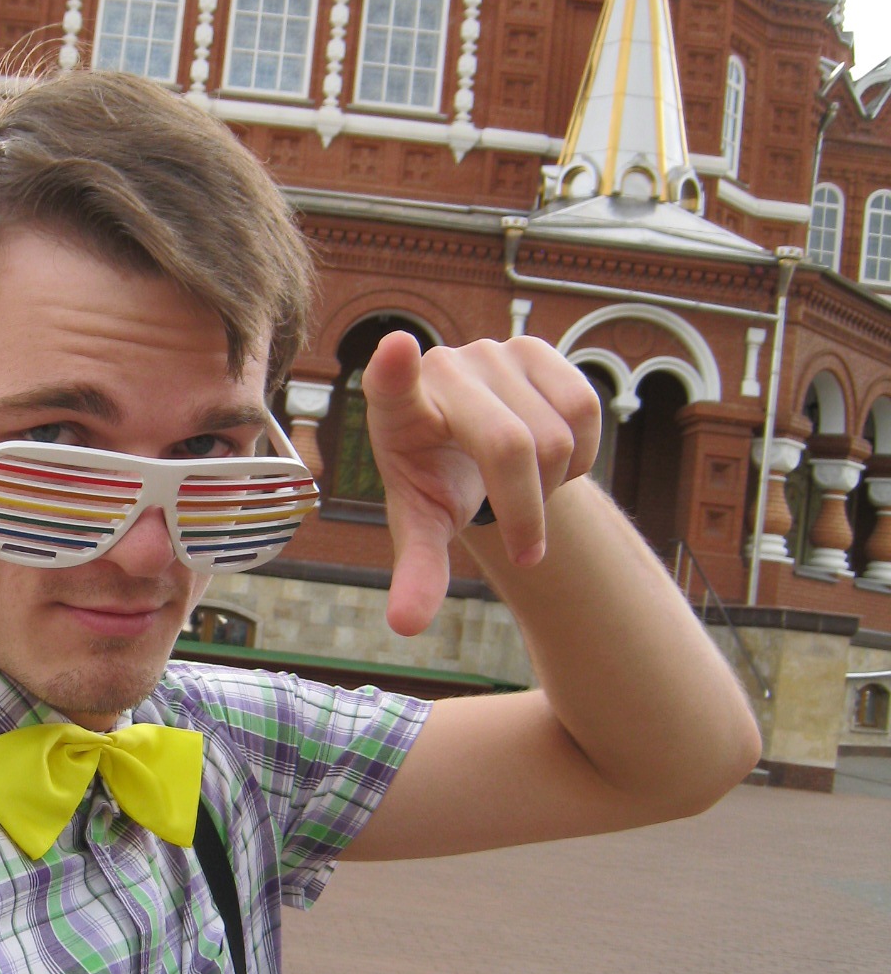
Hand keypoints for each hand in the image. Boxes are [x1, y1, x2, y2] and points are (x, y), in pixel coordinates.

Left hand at [363, 332, 601, 635]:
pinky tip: (553, 462)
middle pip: (511, 446)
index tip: (396, 350)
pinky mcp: (534, 347)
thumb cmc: (436, 484)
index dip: (394, 369)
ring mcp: (491, 352)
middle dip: (527, 511)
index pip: (389, 384)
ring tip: (526, 490)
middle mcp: (443, 369)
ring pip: (556, 436)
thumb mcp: (424, 526)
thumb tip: (406, 626)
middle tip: (525, 547)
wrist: (469, 447)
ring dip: (554, 485)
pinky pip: (585, 410)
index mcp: (397, 411)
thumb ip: (417, 570)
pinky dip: (581, 455)